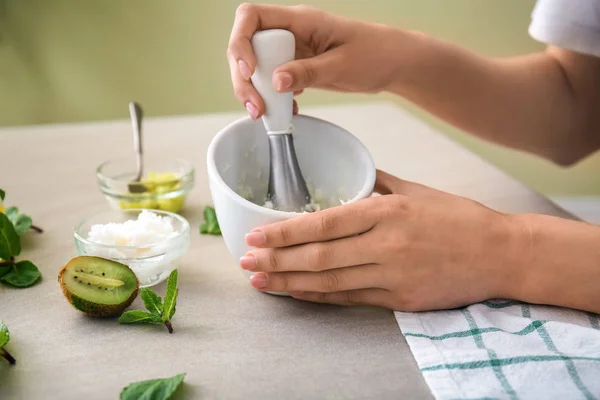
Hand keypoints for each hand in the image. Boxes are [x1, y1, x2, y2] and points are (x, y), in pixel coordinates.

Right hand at [227, 4, 403, 118]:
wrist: (393, 64)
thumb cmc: (376, 54)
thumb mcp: (341, 65)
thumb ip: (307, 72)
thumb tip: (276, 82)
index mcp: (299, 20)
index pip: (251, 17)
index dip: (241, 42)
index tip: (250, 71)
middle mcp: (290, 33)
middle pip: (247, 47)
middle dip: (243, 78)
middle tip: (255, 106)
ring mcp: (292, 51)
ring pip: (258, 67)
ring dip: (255, 91)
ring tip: (263, 114)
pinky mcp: (298, 68)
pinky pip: (274, 81)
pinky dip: (274, 98)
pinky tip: (286, 112)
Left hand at [240, 170, 522, 310]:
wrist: (501, 253)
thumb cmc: (458, 218)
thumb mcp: (416, 190)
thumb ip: (377, 183)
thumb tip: (350, 176)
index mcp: (387, 211)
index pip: (324, 223)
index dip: (285, 232)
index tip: (257, 236)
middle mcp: (385, 244)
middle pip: (318, 256)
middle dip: (276, 260)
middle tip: (246, 263)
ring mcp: (392, 276)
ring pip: (328, 281)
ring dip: (289, 282)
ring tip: (260, 281)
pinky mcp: (400, 300)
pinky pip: (349, 299)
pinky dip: (319, 297)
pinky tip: (296, 293)